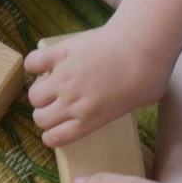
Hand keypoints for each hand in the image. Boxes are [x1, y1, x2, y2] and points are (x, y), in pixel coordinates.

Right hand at [24, 25, 170, 147]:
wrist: (143, 44)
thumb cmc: (149, 75)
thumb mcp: (138, 104)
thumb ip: (118, 109)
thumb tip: (113, 103)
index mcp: (89, 120)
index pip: (54, 138)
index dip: (52, 134)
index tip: (56, 127)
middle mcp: (71, 103)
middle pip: (40, 118)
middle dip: (45, 114)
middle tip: (55, 104)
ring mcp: (63, 78)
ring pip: (33, 95)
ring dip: (40, 91)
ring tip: (51, 84)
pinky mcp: (60, 54)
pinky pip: (33, 63)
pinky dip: (35, 63)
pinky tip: (46, 62)